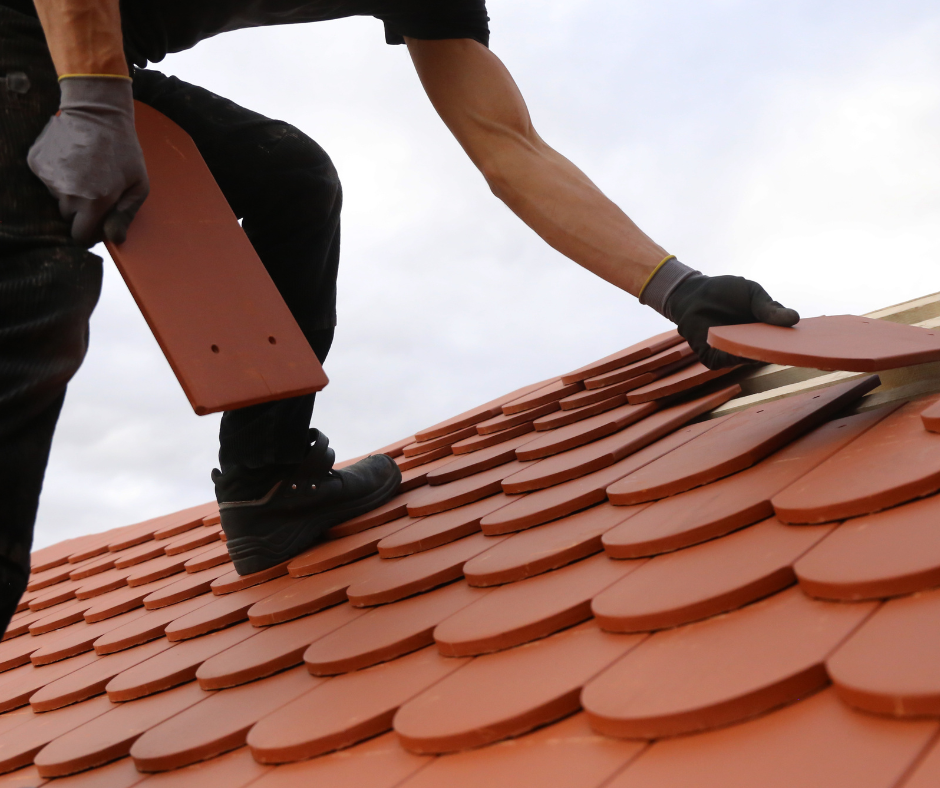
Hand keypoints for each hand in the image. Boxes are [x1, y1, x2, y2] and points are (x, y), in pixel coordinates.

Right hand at [28, 76, 148, 244]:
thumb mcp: (138, 185)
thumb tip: (114, 239)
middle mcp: (67, 193)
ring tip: (85, 170)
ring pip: (57, 198)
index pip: (80, 236)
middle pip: (68, 218)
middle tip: (96, 190)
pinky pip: (47, 180)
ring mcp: (49, 177)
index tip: (96, 225)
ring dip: (70, 191)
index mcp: (94, 203)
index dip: (89, 234)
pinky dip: (58, 174)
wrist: (96, 112)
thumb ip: (125, 216)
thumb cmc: (124, 151)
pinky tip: (72, 159)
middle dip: (81, 211)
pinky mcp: (36, 162)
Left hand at [667, 273, 799, 368]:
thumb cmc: (725, 292)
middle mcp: (751, 344)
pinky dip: (737, 356)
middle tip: (796, 348)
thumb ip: (769, 308)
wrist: (694, 292)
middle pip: (770, 352)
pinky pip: (729, 360)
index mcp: (764, 330)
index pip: (783, 339)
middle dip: (781, 350)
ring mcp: (734, 353)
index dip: (796, 341)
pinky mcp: (715, 358)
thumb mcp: (752, 294)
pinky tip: (747, 351)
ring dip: (761, 353)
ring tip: (773, 348)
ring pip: (751, 358)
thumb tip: (795, 319)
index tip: (812, 341)